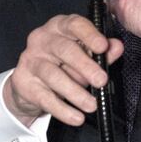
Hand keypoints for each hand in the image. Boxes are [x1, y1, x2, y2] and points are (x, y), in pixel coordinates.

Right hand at [3, 14, 123, 127]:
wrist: (31, 81)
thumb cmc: (63, 62)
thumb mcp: (83, 53)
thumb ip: (101, 51)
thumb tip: (117, 47)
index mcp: (59, 26)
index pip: (74, 24)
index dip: (90, 35)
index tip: (104, 47)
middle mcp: (42, 39)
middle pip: (64, 50)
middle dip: (85, 66)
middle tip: (101, 81)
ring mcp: (31, 59)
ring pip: (54, 75)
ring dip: (75, 92)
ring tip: (92, 105)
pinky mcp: (23, 81)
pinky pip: (45, 97)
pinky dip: (63, 110)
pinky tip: (76, 117)